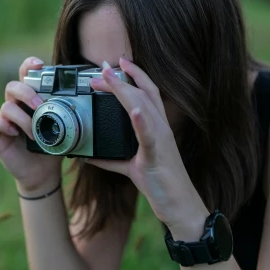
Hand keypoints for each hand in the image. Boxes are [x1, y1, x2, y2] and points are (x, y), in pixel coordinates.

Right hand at [0, 56, 61, 191]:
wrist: (42, 172)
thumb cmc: (52, 146)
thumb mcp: (64, 129)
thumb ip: (68, 114)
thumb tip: (86, 105)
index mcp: (31, 99)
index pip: (26, 74)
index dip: (29, 65)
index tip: (39, 65)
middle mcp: (16, 105)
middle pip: (13, 86)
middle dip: (27, 93)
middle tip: (40, 106)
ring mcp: (4, 119)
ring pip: (6, 106)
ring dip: (23, 118)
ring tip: (34, 133)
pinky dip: (2, 125)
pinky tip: (15, 134)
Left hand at [87, 58, 207, 229]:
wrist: (180, 207)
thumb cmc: (161, 185)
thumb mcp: (132, 168)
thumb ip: (112, 160)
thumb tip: (89, 157)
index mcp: (158, 128)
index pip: (148, 93)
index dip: (134, 75)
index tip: (118, 62)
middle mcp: (162, 129)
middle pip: (143, 94)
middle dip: (122, 79)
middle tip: (100, 69)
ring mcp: (161, 141)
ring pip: (144, 108)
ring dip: (126, 91)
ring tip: (109, 78)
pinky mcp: (157, 157)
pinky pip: (149, 137)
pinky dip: (141, 122)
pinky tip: (133, 111)